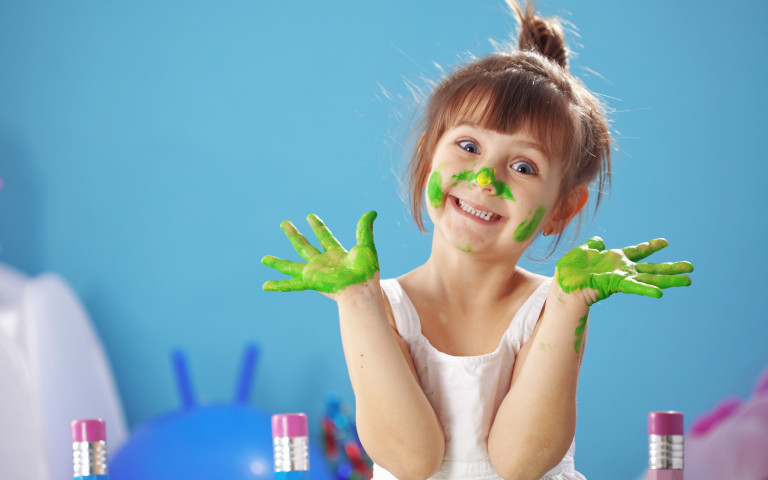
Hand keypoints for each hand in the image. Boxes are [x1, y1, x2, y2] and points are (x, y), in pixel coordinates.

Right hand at [261, 211, 378, 294]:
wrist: (361, 289)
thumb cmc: (366, 272)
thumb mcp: (366, 246)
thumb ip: (365, 229)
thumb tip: (373, 212)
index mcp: (336, 254)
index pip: (324, 236)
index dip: (317, 226)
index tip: (310, 216)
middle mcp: (322, 263)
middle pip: (304, 246)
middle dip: (294, 234)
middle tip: (284, 223)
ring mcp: (314, 272)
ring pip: (291, 266)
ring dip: (277, 262)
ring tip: (264, 259)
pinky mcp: (309, 281)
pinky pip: (290, 284)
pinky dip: (277, 285)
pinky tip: (265, 286)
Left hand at [555, 236, 692, 304]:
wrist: (563, 284)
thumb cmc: (570, 270)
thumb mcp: (583, 252)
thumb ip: (593, 246)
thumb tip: (599, 241)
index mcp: (615, 259)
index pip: (637, 251)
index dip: (650, 246)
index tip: (665, 242)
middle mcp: (622, 269)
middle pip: (652, 268)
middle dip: (672, 268)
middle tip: (691, 268)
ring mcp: (622, 278)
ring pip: (650, 278)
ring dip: (670, 279)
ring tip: (689, 280)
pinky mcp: (617, 285)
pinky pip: (634, 287)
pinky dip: (647, 289)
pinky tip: (661, 293)